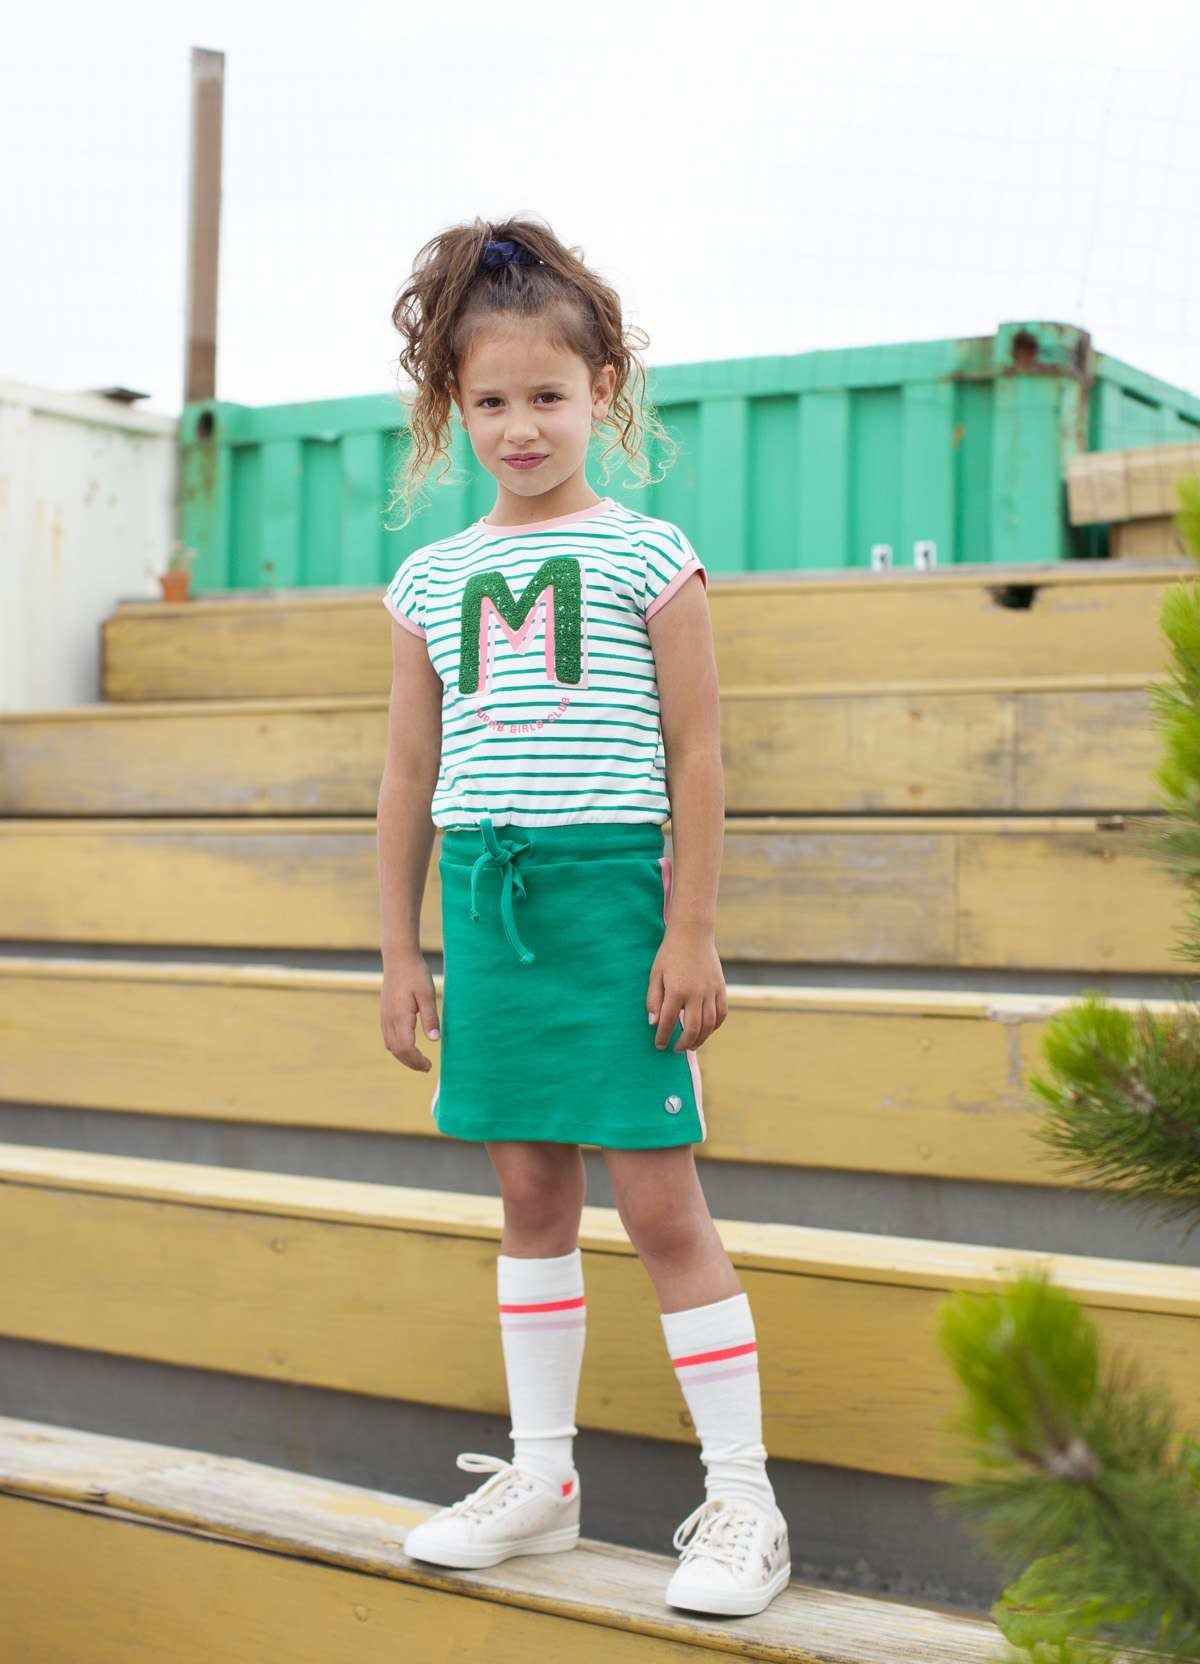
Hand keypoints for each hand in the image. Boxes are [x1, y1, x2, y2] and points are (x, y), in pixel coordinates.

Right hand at [381, 952, 439, 1071]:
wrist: (398, 958)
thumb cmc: (415, 974)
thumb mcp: (428, 995)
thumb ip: (431, 1018)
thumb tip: (435, 1040)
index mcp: (400, 1017)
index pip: (406, 1048)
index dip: (417, 1061)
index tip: (429, 1065)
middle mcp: (389, 1020)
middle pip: (397, 1050)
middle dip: (411, 1063)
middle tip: (426, 1067)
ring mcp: (384, 1017)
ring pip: (390, 1045)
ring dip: (403, 1056)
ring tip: (418, 1060)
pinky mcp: (384, 1013)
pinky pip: (388, 1037)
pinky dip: (397, 1047)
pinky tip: (407, 1046)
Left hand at [646, 923, 727, 1051]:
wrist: (693, 934)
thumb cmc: (670, 954)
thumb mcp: (655, 974)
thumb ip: (654, 1000)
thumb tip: (654, 1023)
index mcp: (676, 990)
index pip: (669, 1022)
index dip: (663, 1037)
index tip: (659, 1045)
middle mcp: (696, 993)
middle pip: (692, 1028)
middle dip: (683, 1043)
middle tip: (676, 1050)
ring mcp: (711, 991)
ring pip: (709, 1024)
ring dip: (700, 1039)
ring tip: (691, 1046)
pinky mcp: (721, 988)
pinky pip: (721, 1013)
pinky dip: (714, 1026)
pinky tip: (706, 1031)